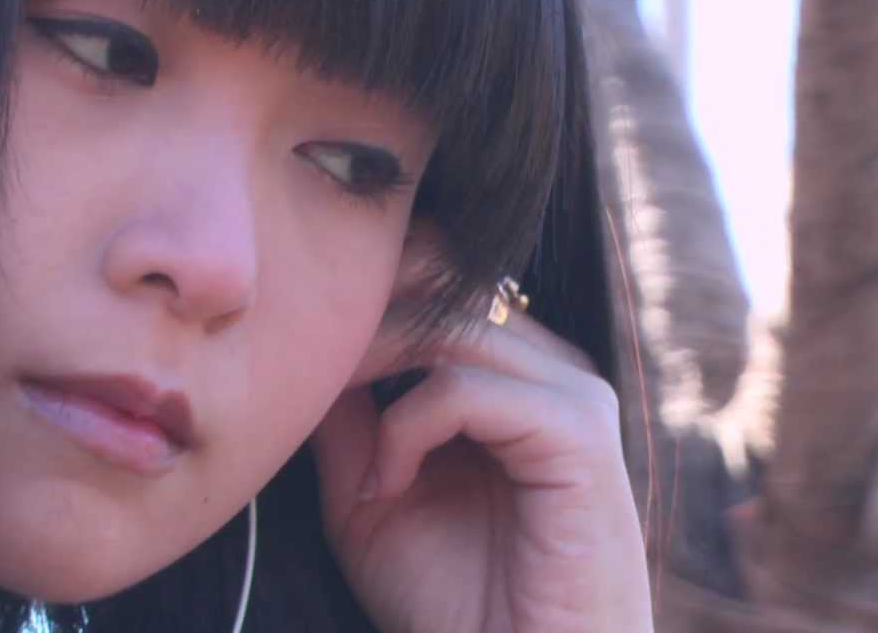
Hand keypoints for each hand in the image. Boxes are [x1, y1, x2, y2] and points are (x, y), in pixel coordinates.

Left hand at [311, 234, 652, 632]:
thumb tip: (305, 346)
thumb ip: (347, 418)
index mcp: (509, 373)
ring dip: (373, 366)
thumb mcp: (368, 492)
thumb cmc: (449, 599)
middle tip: (302, 367)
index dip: (366, 291)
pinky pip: (467, 388)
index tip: (297, 340)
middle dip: (362, 316)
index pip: (439, 278)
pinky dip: (407, 428)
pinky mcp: (580, 434)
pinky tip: (385, 486)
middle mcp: (548, 368)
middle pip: (443, 281)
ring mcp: (572, 395)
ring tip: (337, 425)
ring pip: (451, 323)